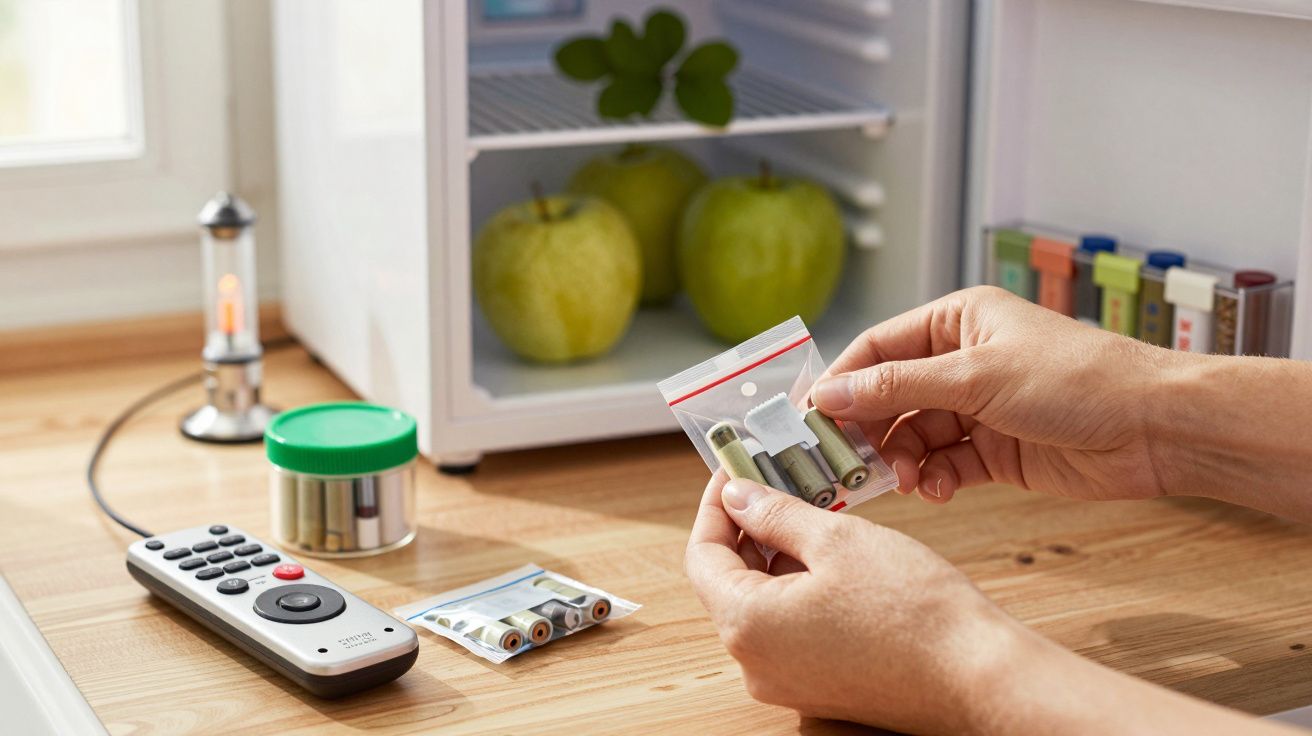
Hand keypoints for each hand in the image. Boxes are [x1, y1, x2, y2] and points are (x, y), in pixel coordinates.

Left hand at [684, 474, 1033, 732]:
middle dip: (748, 526)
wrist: (977, 677)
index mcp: (746, 626)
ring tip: (810, 508)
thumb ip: (775, 514)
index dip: (715, 505)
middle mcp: (755, 663)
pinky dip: (798, 586)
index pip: (702, 555)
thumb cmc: (915, 611)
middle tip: (775, 480)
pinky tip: (830, 553)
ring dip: (777, 554)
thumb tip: (736, 496)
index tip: (733, 471)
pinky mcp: (817, 686)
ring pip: (761, 602)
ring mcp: (786, 681)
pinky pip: (789, 627)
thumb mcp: (836, 540)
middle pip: (727, 580)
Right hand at [811, 285, 1177, 503]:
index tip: (812, 421)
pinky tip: (939, 490)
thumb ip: (898, 388)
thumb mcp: (976, 377)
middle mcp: (962, 362)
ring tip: (907, 481)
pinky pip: (944, 466)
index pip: (877, 350)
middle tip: (849, 465)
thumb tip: (831, 392)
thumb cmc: (1077, 380)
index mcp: (955, 322)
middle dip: (871, 432)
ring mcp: (978, 409)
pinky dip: (934, 480)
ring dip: (904, 462)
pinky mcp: (995, 452)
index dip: (842, 384)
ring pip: (914, 436)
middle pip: (889, 398)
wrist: (1155, 429)